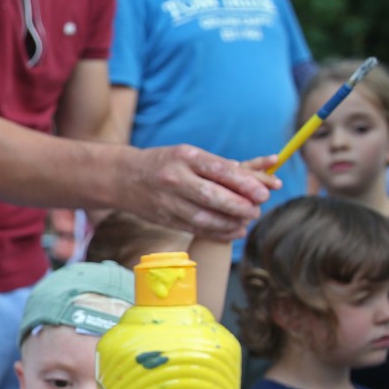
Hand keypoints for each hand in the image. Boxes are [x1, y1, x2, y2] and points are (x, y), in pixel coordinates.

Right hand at [119, 145, 276, 241]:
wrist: (124, 178)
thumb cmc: (166, 163)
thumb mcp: (190, 155)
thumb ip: (221, 166)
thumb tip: (261, 175)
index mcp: (185, 157)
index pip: (220, 171)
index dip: (245, 183)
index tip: (264, 192)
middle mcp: (175, 179)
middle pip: (212, 196)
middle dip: (239, 206)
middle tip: (257, 210)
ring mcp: (168, 201)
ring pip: (204, 218)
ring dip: (230, 223)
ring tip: (247, 221)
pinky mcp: (165, 219)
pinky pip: (196, 229)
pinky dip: (218, 233)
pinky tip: (234, 232)